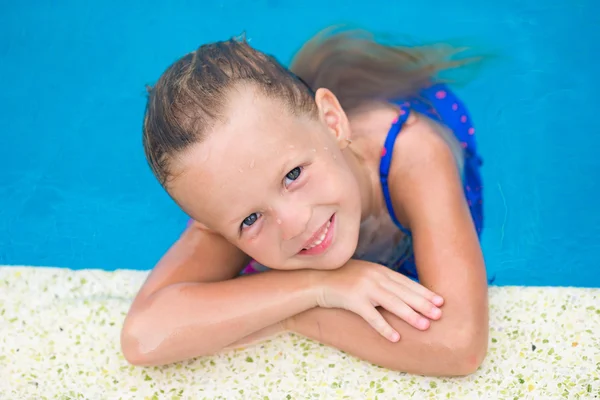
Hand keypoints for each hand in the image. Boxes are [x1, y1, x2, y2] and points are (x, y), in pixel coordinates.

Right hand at [314, 260, 443, 341]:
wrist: (316, 280)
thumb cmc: (341, 279)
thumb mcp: (365, 274)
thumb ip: (382, 280)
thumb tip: (403, 292)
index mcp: (379, 270)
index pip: (406, 282)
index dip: (424, 292)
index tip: (440, 301)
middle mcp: (374, 277)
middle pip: (403, 292)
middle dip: (423, 304)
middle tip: (439, 315)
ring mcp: (364, 288)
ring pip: (392, 303)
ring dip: (410, 315)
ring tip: (424, 326)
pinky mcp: (353, 300)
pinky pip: (372, 316)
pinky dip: (384, 327)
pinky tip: (396, 337)